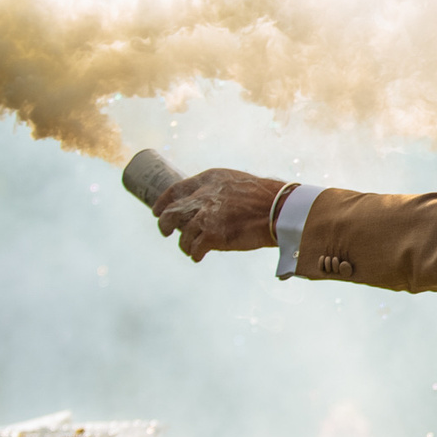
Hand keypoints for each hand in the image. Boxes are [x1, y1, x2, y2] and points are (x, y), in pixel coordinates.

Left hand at [155, 169, 284, 260]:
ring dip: (185, 244)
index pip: (175, 189)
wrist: (280, 209)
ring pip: (183, 235)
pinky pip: (195, 248)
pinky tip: (198, 257)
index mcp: (209, 179)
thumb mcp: (238, 183)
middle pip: (171, 212)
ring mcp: (206, 216)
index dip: (162, 201)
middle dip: (165, 224)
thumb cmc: (266, 198)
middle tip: (165, 231)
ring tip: (190, 250)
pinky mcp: (213, 235)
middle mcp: (203, 196)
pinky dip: (195, 254)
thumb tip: (211, 205)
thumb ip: (221, 192)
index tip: (157, 209)